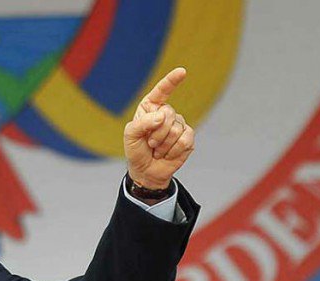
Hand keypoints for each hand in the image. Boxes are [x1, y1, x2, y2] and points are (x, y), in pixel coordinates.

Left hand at [124, 67, 194, 188]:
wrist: (146, 171)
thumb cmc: (136, 150)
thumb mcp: (131, 135)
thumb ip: (143, 123)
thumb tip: (162, 116)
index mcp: (151, 107)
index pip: (162, 91)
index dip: (171, 81)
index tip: (182, 71)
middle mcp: (166, 113)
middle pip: (169, 114)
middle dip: (157, 132)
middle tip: (150, 143)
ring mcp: (179, 125)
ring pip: (176, 129)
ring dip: (163, 144)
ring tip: (157, 149)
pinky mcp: (188, 138)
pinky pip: (185, 139)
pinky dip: (173, 150)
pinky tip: (167, 154)